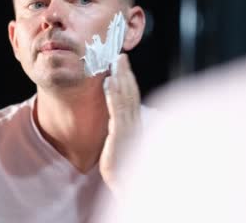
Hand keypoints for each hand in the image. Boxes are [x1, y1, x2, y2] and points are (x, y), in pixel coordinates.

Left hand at [99, 54, 141, 195]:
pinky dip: (114, 94)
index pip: (132, 99)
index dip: (129, 81)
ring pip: (126, 98)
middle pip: (132, 94)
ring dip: (121, 78)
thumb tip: (115, 125)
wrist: (128, 190)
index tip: (124, 66)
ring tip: (116, 62)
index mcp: (135, 127)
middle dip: (127, 74)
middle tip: (121, 55)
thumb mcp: (120, 150)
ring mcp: (130, 130)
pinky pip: (118, 111)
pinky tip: (110, 82)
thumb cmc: (124, 172)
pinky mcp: (121, 136)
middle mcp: (135, 125)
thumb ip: (120, 135)